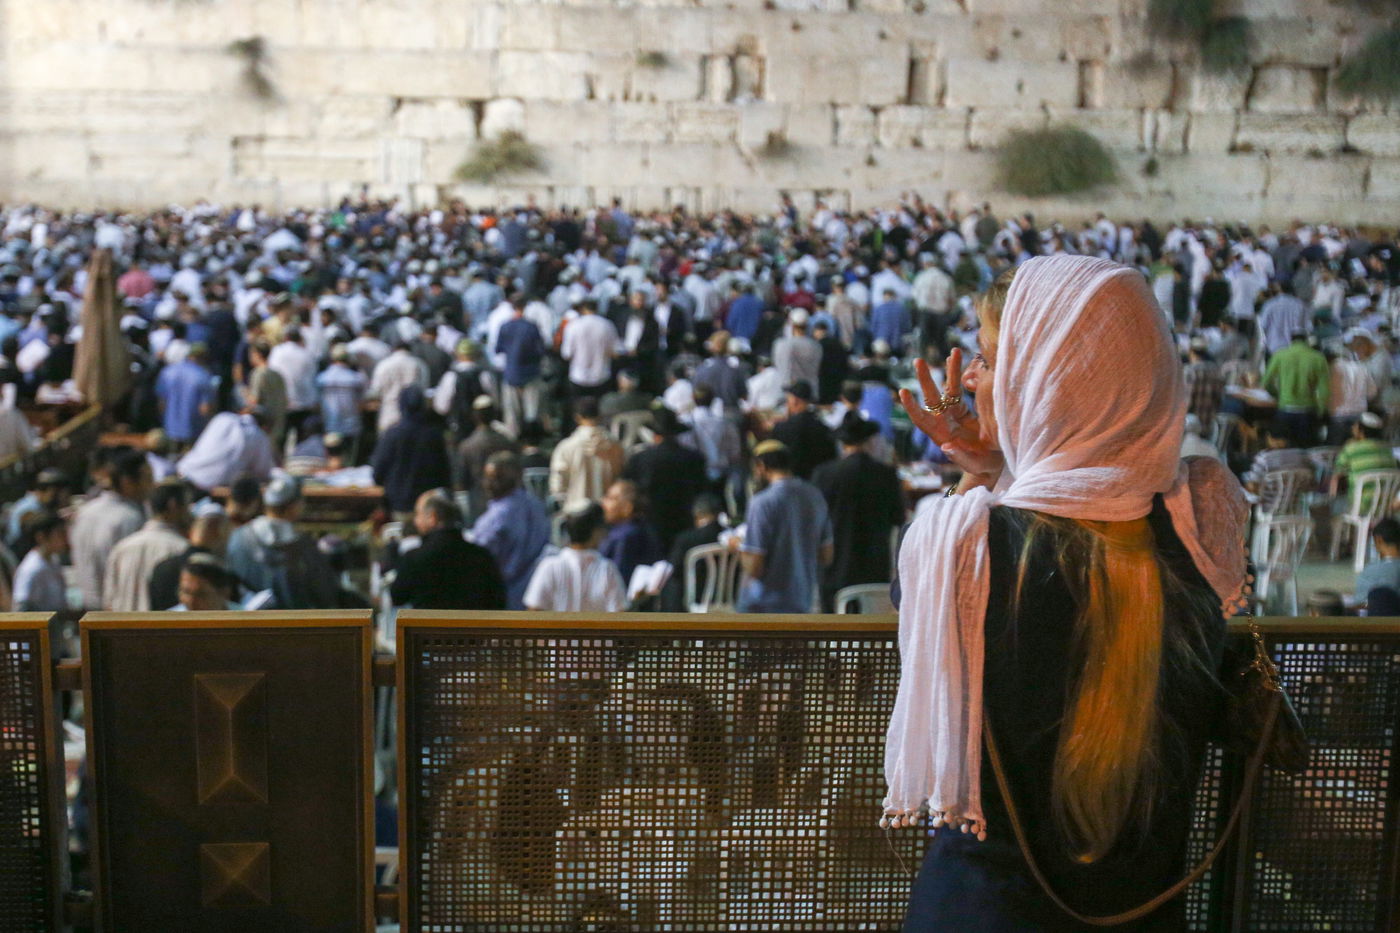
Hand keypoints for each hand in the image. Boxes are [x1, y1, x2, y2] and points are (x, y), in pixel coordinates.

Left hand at [899, 350, 1003, 482]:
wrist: (991, 464)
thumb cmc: (980, 467)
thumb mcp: (972, 465)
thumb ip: (959, 457)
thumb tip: (946, 448)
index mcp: (940, 434)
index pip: (921, 418)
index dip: (912, 406)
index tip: (903, 392)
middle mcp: (943, 421)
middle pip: (932, 397)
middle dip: (925, 379)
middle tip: (918, 361)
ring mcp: (952, 413)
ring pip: (949, 389)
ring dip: (950, 370)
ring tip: (953, 351)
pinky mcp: (963, 409)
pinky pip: (960, 389)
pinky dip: (958, 374)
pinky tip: (956, 359)